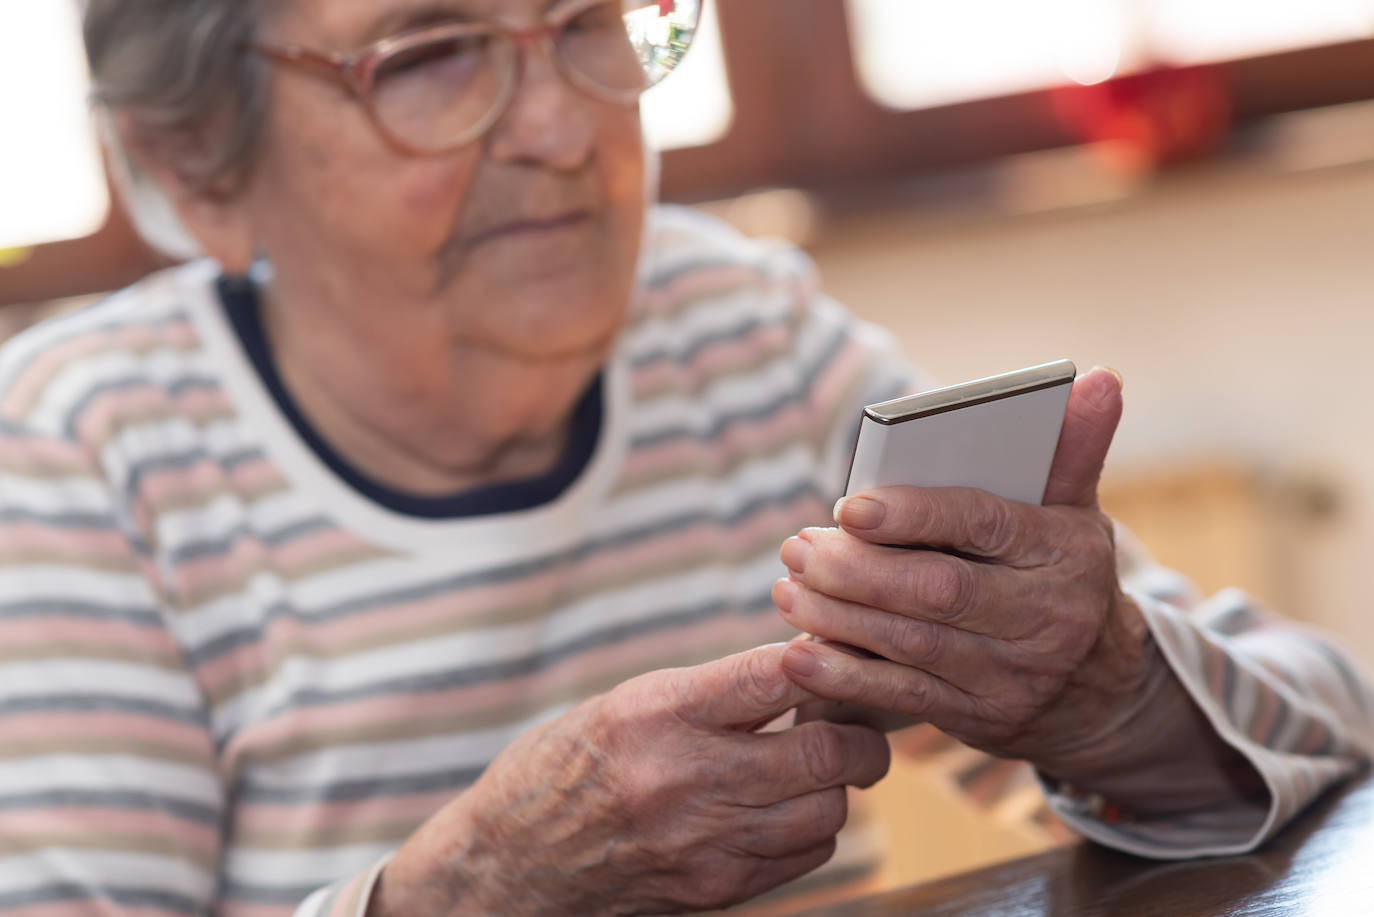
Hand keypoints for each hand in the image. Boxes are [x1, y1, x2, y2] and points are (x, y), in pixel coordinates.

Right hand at [369, 644, 890, 916]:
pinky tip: (786, 810)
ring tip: (817, 767)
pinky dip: (812, 829)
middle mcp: (685, 776)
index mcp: (658, 712)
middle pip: (824, 753)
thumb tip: (808, 667)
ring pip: (827, 810)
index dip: (826, 659)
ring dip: (836, 786)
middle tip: (857, 722)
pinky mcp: (715, 889)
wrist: (512, 862)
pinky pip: (806, 856)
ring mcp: (703, 842)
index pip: (777, 675)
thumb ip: (715, 692)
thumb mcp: (629, 704)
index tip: (839, 656)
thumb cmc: (570, 766)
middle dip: (860, 735)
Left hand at [773, 368, 1150, 771]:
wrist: (1101, 693)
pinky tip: (800, 655)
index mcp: (1064, 551)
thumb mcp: (1077, 514)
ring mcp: (1011, 674)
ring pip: (912, 645)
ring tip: (788, 588)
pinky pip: (903, 696)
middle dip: (858, 570)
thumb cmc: (1066, 577)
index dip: (914, 516)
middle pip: (938, 590)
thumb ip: (1072, 447)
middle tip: (798, 546)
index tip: (850, 506)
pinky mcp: (978, 717)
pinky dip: (846, 677)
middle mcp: (1044, 616)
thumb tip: (1098, 376)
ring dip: (838, 618)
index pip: (984, 524)